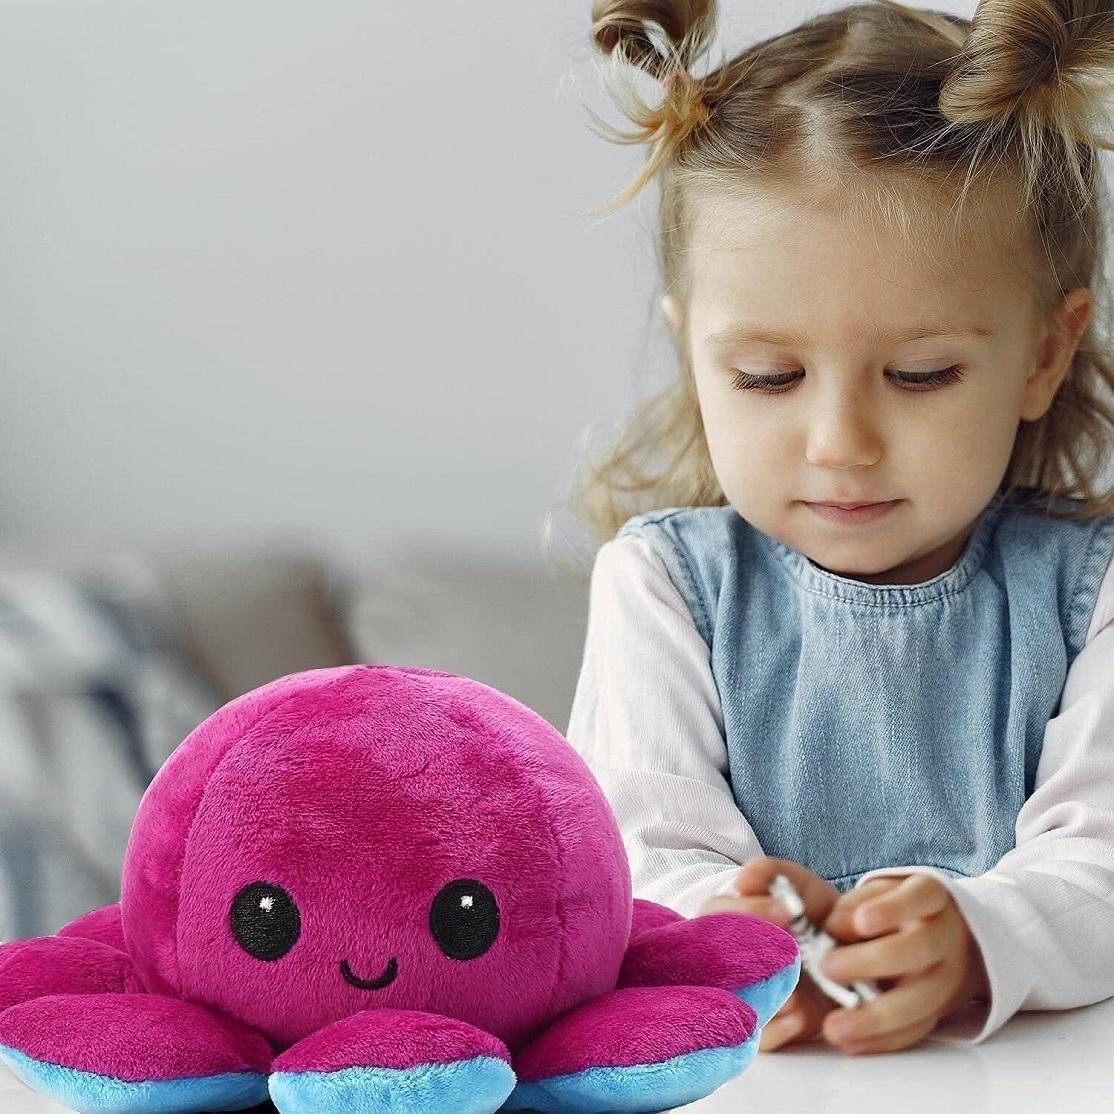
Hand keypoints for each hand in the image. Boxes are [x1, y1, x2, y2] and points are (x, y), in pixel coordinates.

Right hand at [698, 856, 840, 1049]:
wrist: (850, 954)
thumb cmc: (810, 913)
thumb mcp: (795, 883)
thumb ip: (769, 873)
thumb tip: (743, 880)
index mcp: (723, 920)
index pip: (716, 914)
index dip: (750, 911)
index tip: (790, 910)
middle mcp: (723, 961)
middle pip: (716, 962)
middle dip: (759, 956)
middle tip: (798, 951)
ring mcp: (742, 996)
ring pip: (736, 1002)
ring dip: (769, 994)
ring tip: (800, 987)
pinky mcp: (765, 1028)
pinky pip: (760, 1037)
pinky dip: (780, 1029)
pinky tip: (801, 1016)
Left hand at [815, 873, 989, 1054]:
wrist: (950, 937)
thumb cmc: (898, 909)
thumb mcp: (879, 893)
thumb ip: (854, 906)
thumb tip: (831, 930)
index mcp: (931, 897)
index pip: (919, 897)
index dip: (892, 908)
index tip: (861, 921)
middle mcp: (946, 937)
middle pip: (919, 950)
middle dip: (872, 962)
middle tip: (828, 968)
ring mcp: (949, 978)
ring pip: (919, 1001)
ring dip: (874, 1018)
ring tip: (835, 1027)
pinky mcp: (941, 1011)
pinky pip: (915, 1030)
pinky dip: (882, 1040)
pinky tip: (850, 1043)